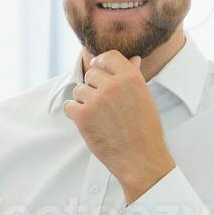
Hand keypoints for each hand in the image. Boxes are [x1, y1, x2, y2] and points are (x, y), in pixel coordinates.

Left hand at [62, 51, 175, 203]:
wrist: (140, 158)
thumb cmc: (144, 130)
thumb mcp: (144, 98)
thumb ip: (134, 76)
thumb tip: (133, 58)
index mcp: (131, 78)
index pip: (108, 56)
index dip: (100, 63)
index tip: (98, 71)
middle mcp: (113, 85)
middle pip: (90, 74)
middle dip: (92, 87)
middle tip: (102, 105)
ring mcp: (96, 100)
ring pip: (78, 90)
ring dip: (83, 101)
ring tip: (98, 116)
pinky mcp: (83, 116)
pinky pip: (69, 106)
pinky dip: (74, 114)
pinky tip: (87, 122)